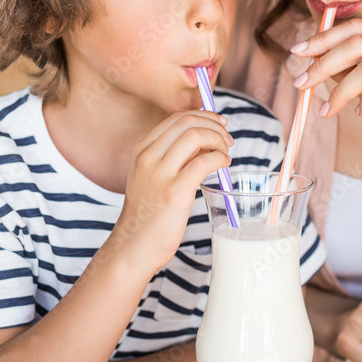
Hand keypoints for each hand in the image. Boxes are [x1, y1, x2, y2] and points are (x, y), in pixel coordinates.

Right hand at [113, 111, 232, 271]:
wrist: (134, 245)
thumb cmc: (150, 213)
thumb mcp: (153, 176)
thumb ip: (174, 157)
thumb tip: (207, 139)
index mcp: (142, 150)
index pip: (177, 118)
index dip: (204, 116)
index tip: (219, 125)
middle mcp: (148, 157)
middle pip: (188, 121)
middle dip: (214, 126)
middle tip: (227, 141)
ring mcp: (159, 173)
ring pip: (196, 135)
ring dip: (218, 140)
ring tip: (225, 154)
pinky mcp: (174, 192)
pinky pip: (204, 162)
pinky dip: (220, 159)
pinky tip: (224, 166)